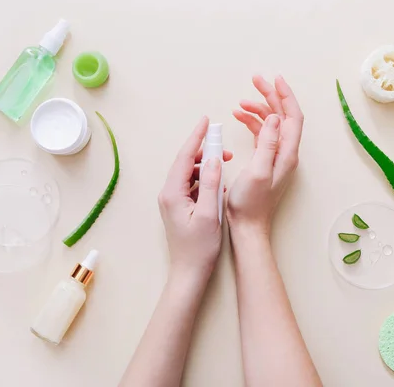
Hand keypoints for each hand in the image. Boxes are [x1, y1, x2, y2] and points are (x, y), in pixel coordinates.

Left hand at [158, 117, 232, 277]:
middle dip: (204, 151)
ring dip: (206, 167)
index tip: (206, 120)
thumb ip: (210, 184)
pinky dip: (204, 180)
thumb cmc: (199, 247)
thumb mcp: (209, 214)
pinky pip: (191, 186)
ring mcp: (172, 201)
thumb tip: (214, 159)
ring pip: (189, 174)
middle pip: (185, 163)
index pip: (184, 157)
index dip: (196, 137)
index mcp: (172, 193)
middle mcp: (168, 194)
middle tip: (224, 146)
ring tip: (225, 165)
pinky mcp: (179, 207)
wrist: (189, 272)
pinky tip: (218, 185)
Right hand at [228, 75, 303, 234]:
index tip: (274, 79)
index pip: (293, 117)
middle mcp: (285, 153)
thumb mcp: (259, 171)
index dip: (285, 96)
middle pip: (283, 117)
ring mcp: (275, 157)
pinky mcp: (265, 162)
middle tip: (255, 81)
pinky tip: (239, 118)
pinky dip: (252, 123)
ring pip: (271, 124)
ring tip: (240, 103)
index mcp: (287, 154)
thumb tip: (275, 117)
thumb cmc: (251, 203)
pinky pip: (262, 135)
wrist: (248, 226)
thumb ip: (268, 143)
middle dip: (270, 97)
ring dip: (258, 110)